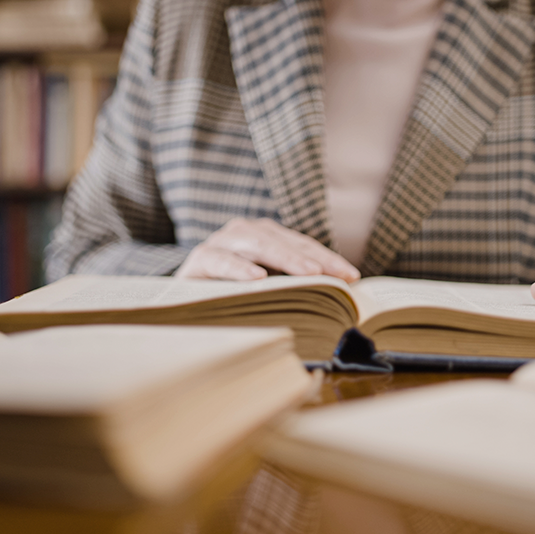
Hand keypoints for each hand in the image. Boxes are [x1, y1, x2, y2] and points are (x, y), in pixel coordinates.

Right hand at [176, 218, 360, 281]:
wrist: (181, 300)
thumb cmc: (232, 295)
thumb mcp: (266, 290)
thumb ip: (293, 288)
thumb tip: (337, 298)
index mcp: (266, 237)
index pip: (302, 245)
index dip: (328, 259)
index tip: (352, 276)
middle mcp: (245, 233)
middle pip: (284, 241)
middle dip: (314, 258)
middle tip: (337, 275)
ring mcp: (222, 243)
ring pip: (257, 244)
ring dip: (284, 258)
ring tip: (308, 272)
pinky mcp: (199, 259)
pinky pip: (221, 260)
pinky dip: (238, 267)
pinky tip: (257, 278)